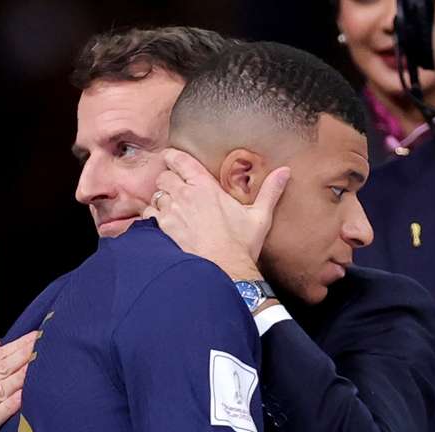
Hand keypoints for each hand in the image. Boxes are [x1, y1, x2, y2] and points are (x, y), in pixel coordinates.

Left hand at [144, 148, 290, 280]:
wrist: (225, 272)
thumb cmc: (241, 245)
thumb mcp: (260, 217)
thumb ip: (270, 191)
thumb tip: (285, 171)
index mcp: (205, 186)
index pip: (179, 160)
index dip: (173, 157)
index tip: (172, 159)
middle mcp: (184, 196)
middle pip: (164, 177)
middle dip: (167, 180)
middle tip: (175, 189)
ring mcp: (171, 213)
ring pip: (155, 196)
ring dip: (161, 200)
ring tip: (170, 208)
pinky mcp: (163, 231)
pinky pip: (148, 216)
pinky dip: (152, 218)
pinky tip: (163, 224)